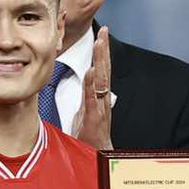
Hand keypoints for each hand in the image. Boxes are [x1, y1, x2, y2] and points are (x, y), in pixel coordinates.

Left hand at [76, 29, 113, 149]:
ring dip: (100, 61)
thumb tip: (84, 82)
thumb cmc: (90, 137)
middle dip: (104, 51)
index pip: (101, 71)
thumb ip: (86, 97)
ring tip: (100, 43)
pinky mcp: (93, 119)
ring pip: (101, 81)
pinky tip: (91, 72)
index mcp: (99, 98)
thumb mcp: (85, 113)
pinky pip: (92, 99)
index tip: (101, 36)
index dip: (102, 54)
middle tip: (104, 31)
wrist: (97, 157)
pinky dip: (92, 85)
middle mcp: (102, 101)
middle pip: (104, 71)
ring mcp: (99, 109)